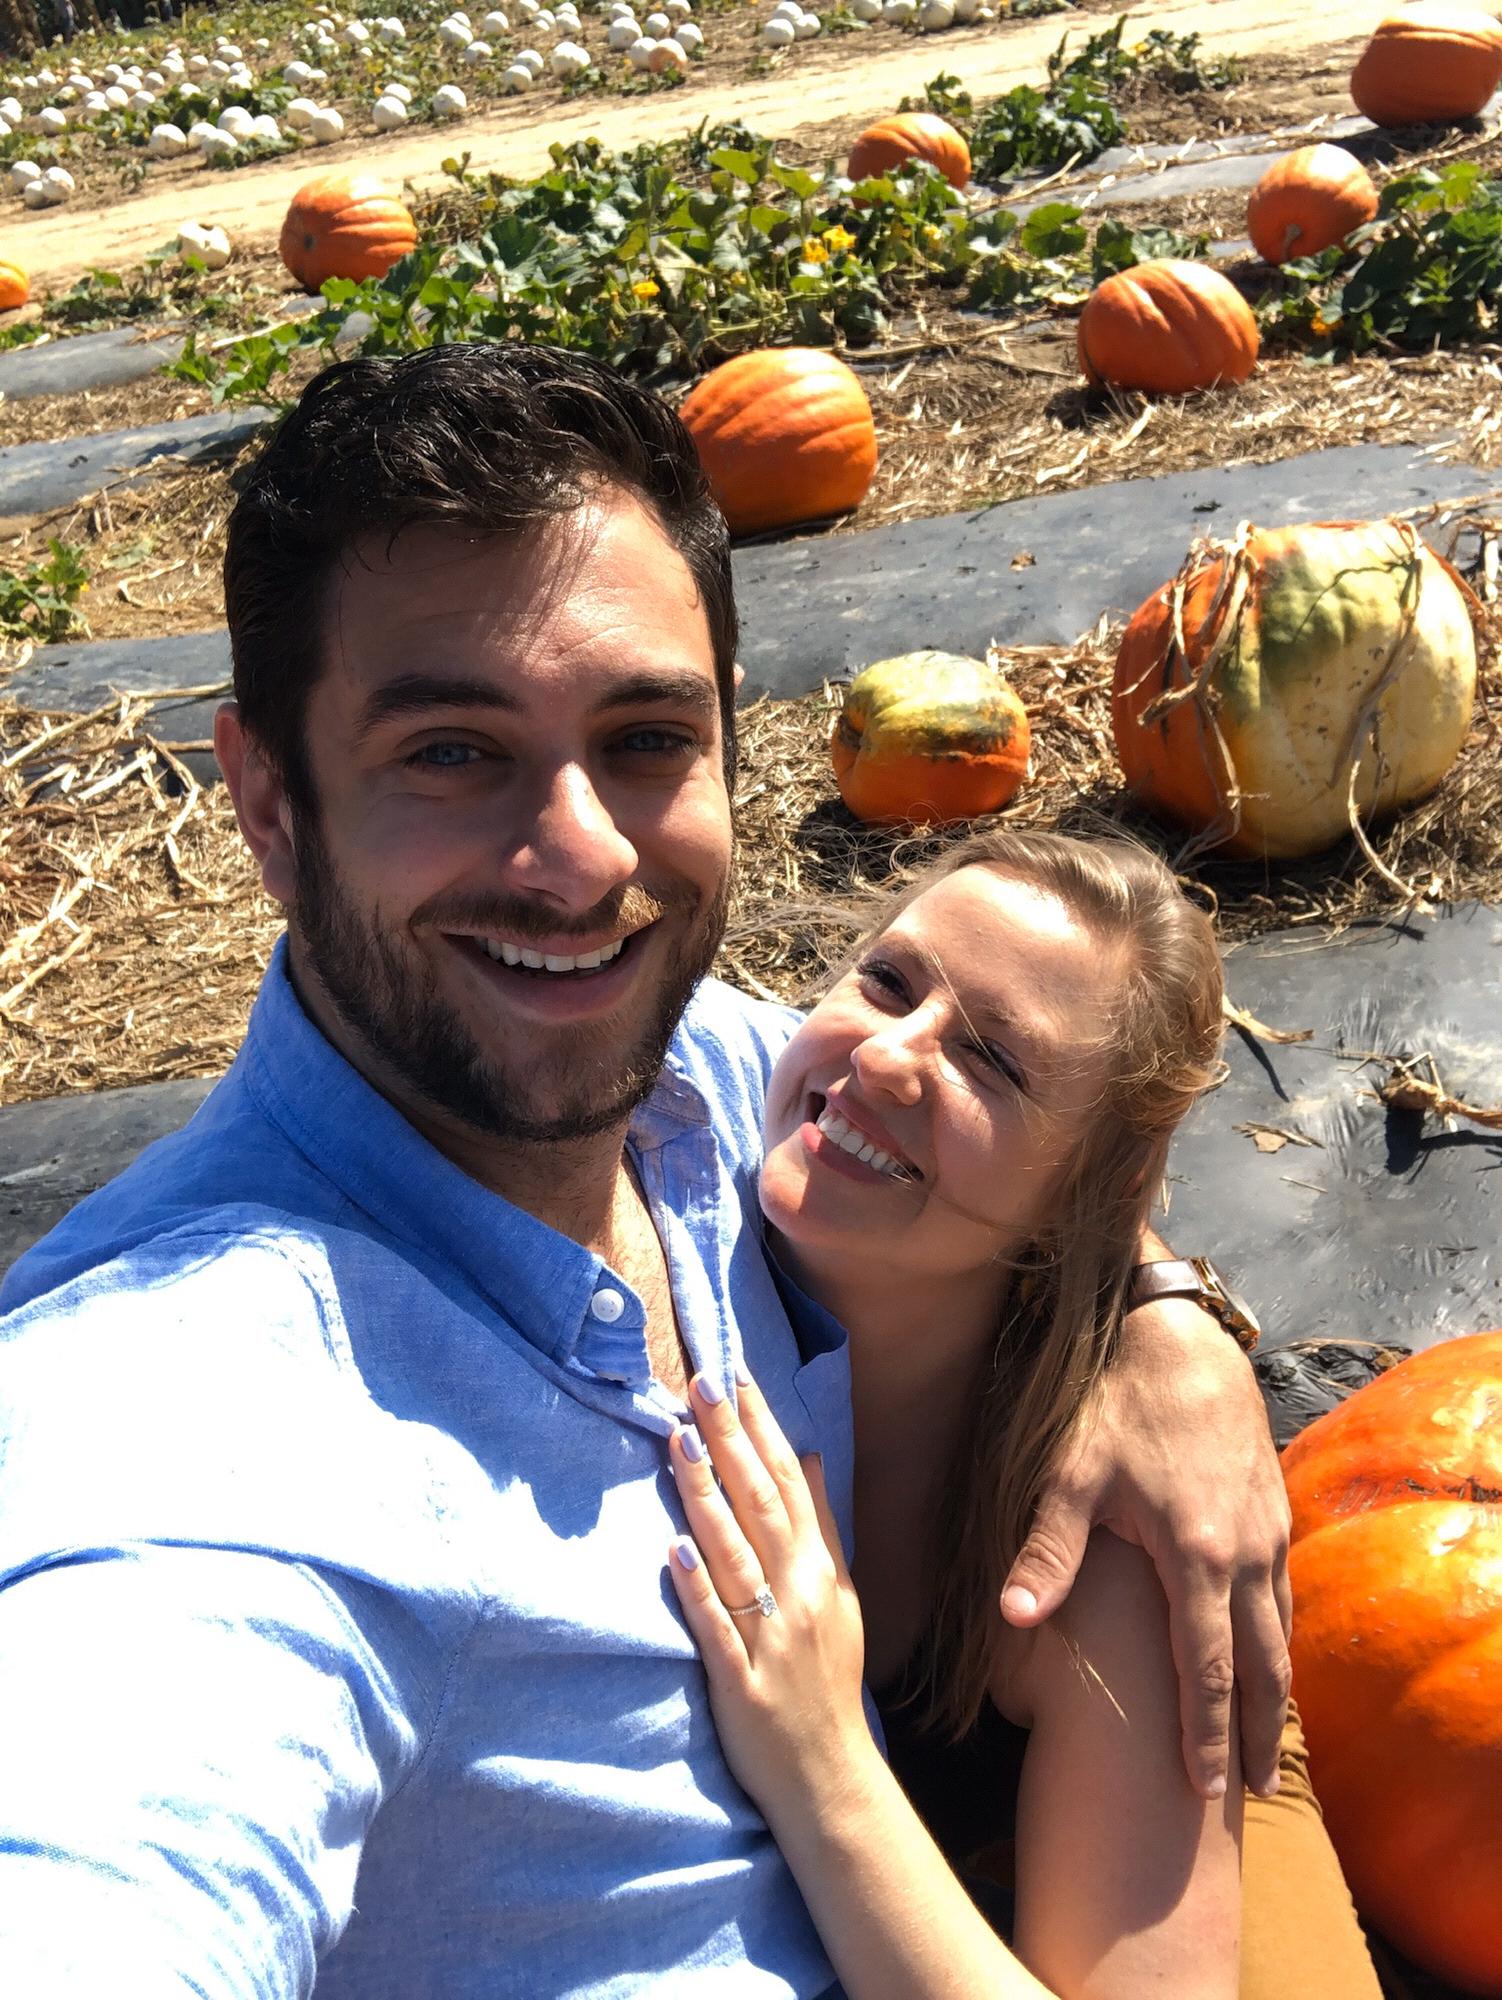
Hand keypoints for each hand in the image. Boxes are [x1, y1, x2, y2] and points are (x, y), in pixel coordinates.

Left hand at [665, 1368, 874, 1822]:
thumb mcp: (838, 1596)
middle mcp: (798, 1593)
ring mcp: (769, 1635)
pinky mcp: (740, 1680)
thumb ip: (821, 1526)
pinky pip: (716, 1626)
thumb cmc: (826, 1680)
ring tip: (680, 1440)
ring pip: (735, 1553)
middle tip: (701, 1382)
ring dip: (707, 1495)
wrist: (830, 1776)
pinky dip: (697, 1586)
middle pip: (760, 1503)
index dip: (760, 1427)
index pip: (787, 1481)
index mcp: (818, 1570)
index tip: (735, 1374)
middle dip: (730, 1440)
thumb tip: (806, 1453)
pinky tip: (674, 1547)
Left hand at [1000, 1298, 1291, 1802]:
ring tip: (1265, 1743)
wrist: (1176, 1335)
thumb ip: (1048, 1550)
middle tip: (1252, 1793)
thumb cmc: (1115, 1403)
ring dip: (1274, 1691)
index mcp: (1198, 1554)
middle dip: (1256, 1733)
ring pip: (1281, 1631)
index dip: (1205, 1731)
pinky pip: (1285, 1592)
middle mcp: (1248, 1552)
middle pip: (1261, 1666)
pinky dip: (1280, 1638)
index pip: (1206, 1668)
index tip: (1204, 1788)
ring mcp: (1269, 1530)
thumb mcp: (1072, 1473)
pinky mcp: (1274, 1508)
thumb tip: (1013, 1619)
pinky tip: (1269, 1655)